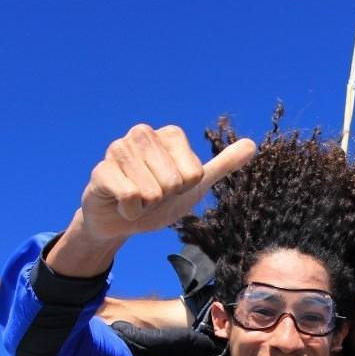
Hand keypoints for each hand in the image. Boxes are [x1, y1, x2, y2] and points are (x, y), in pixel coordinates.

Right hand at [78, 124, 255, 243]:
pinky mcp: (101, 171)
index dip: (184, 189)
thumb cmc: (158, 200)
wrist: (121, 221)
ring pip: (151, 191)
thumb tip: (252, 145)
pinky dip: (130, 212)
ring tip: (136, 199)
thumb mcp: (195, 185)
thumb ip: (222, 165)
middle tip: (151, 195)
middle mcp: (143, 134)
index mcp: (170, 135)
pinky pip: (130, 197)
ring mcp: (119, 149)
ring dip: (146, 206)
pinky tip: (122, 205)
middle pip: (174, 181)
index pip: (194, 174)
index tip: (171, 188)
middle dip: (164, 198)